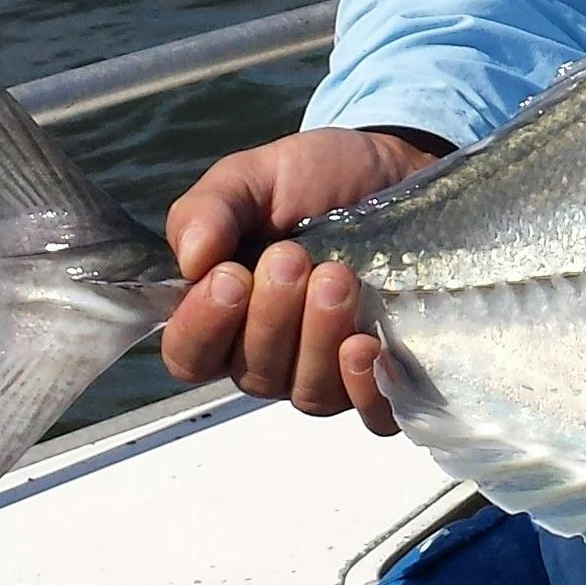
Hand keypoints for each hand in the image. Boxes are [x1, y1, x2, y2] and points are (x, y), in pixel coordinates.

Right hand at [159, 126, 444, 434]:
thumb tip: (191, 259)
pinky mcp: (383, 375)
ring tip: (338, 278)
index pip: (190, 355)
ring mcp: (327, 371)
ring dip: (318, 339)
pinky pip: (373, 415)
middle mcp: (269, 355)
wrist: (395, 169)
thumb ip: (210, 210)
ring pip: (309, 393)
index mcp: (224, 314)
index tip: (230, 277)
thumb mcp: (255, 177)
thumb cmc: (314, 179)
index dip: (203, 328)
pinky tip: (367, 346)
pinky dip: (366, 389)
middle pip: (252, 373)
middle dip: (271, 317)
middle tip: (293, 257)